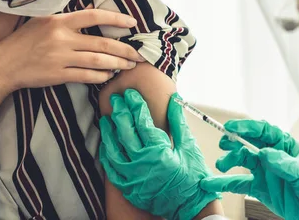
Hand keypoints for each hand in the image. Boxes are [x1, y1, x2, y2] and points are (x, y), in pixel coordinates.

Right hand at [0, 8, 144, 91]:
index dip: (116, 19)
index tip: (132, 22)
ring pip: (98, 61)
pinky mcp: (58, 75)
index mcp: (59, 21)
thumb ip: (68, 19)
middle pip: (102, 44)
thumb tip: (94, 12)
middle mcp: (61, 38)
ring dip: (117, 64)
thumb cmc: (25, 41)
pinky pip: (86, 76)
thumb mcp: (44, 22)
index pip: (94, 16)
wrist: (3, 65)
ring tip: (128, 65)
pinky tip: (109, 75)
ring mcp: (60, 57)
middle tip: (139, 54)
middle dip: (125, 50)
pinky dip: (101, 76)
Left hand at [99, 90, 219, 219]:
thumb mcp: (189, 147)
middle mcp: (142, 164)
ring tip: (105, 119)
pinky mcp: (128, 189)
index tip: (130, 94)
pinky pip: (111, 170)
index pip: (142, 122)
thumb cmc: (193, 176)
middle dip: (119, 112)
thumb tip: (174, 100)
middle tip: (115, 99)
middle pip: (125, 132)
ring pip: (113, 150)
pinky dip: (107, 155)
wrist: (190, 206)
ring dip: (108, 133)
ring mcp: (132, 178)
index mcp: (158, 151)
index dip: (135, 105)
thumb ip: (178, 123)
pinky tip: (105, 145)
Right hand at [200, 120, 298, 219]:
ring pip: (242, 162)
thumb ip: (286, 164)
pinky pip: (240, 184)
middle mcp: (273, 157)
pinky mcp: (261, 189)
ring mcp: (266, 172)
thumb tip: (266, 153)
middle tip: (224, 143)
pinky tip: (213, 182)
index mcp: (286, 146)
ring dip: (229, 161)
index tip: (232, 126)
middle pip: (249, 143)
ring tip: (221, 166)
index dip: (247, 126)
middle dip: (235, 141)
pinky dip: (226, 183)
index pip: (264, 131)